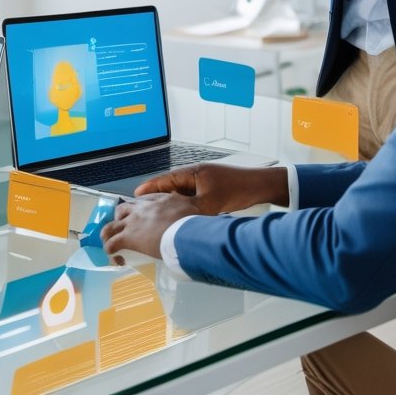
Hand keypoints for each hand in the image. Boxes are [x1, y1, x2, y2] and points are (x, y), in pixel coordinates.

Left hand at [101, 193, 194, 260]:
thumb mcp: (189, 205)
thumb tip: (190, 205)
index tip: (138, 220)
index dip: (135, 212)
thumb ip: (185, 204)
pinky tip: (116, 258)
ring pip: (110, 227)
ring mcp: (132, 223)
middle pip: (120, 212)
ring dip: (108, 236)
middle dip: (118, 221)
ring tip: (111, 246)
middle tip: (123, 232)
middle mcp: (139, 209)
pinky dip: (111, 251)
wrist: (185, 232)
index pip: (138, 203)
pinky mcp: (129, 238)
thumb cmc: (191, 220)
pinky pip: (112, 244)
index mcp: (154, 201)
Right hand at [134, 163, 288, 214]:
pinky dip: (185, 205)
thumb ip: (192, 211)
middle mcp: (195, 174)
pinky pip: (192, 197)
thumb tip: (176, 222)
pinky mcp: (211, 189)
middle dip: (157, 197)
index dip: (149, 188)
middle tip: (143, 208)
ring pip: (181, 193)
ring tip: (158, 215)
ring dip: (172, 202)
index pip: (164, 180)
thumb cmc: (237, 189)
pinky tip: (183, 215)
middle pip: (170, 186)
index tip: (136, 195)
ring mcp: (203, 181)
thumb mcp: (211, 204)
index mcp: (192, 173)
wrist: (260, 185)